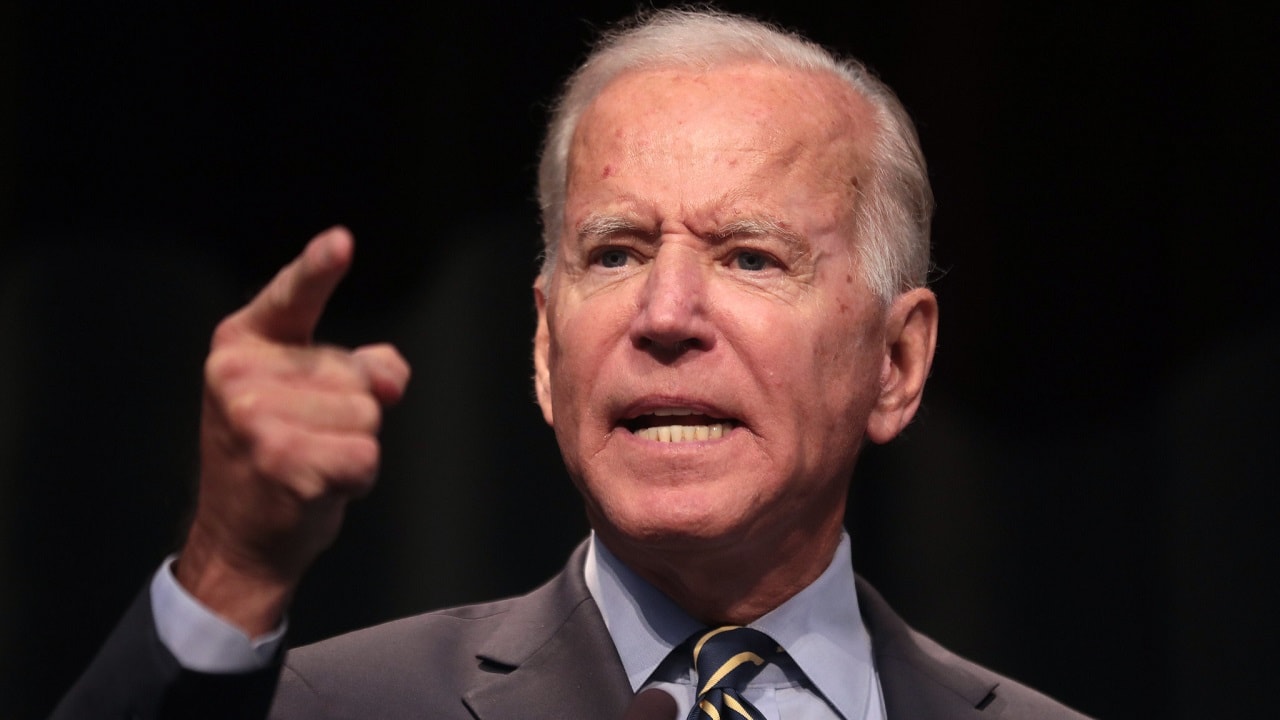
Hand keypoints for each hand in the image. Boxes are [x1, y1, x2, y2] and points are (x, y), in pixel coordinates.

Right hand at [175, 227, 409, 634]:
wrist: (239, 540)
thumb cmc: (275, 459)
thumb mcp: (305, 398)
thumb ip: (353, 367)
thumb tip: (389, 374)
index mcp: (242, 346)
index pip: (291, 296)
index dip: (317, 268)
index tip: (342, 241)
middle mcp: (241, 375)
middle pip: (356, 373)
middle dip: (351, 413)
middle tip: (307, 441)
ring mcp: (257, 418)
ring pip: (367, 414)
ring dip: (354, 447)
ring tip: (311, 463)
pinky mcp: (283, 460)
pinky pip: (366, 455)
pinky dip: (357, 479)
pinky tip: (319, 488)